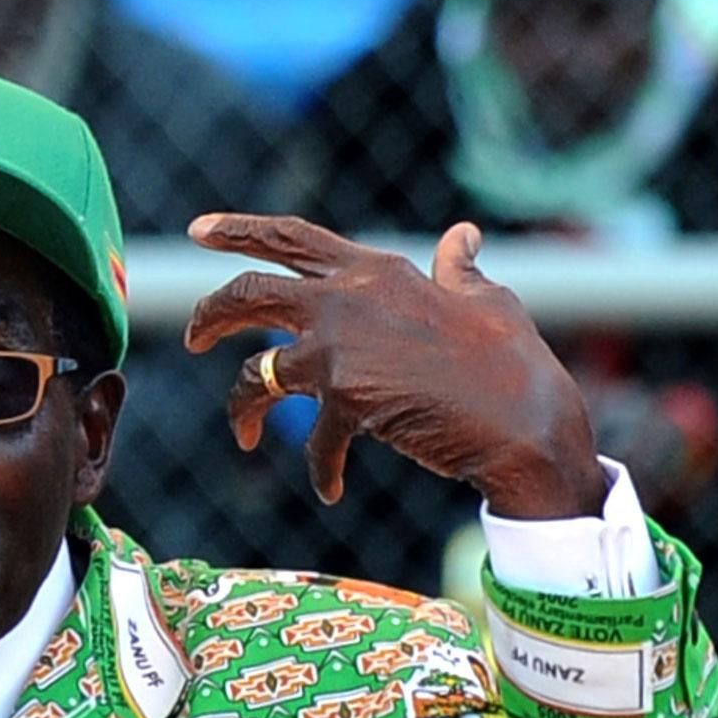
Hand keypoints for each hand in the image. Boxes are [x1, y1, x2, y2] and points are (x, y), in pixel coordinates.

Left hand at [184, 214, 607, 517]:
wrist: (526, 422)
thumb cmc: (513, 363)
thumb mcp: (486, 301)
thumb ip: (459, 270)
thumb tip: (460, 237)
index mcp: (375, 271)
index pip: (291, 237)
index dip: (238, 230)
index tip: (195, 231)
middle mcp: (347, 300)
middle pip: (247, 294)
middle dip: (208, 315)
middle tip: (191, 337)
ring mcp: (340, 349)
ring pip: (257, 375)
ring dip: (241, 408)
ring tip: (242, 433)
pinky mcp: (345, 400)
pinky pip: (312, 442)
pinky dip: (321, 468)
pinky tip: (330, 487)